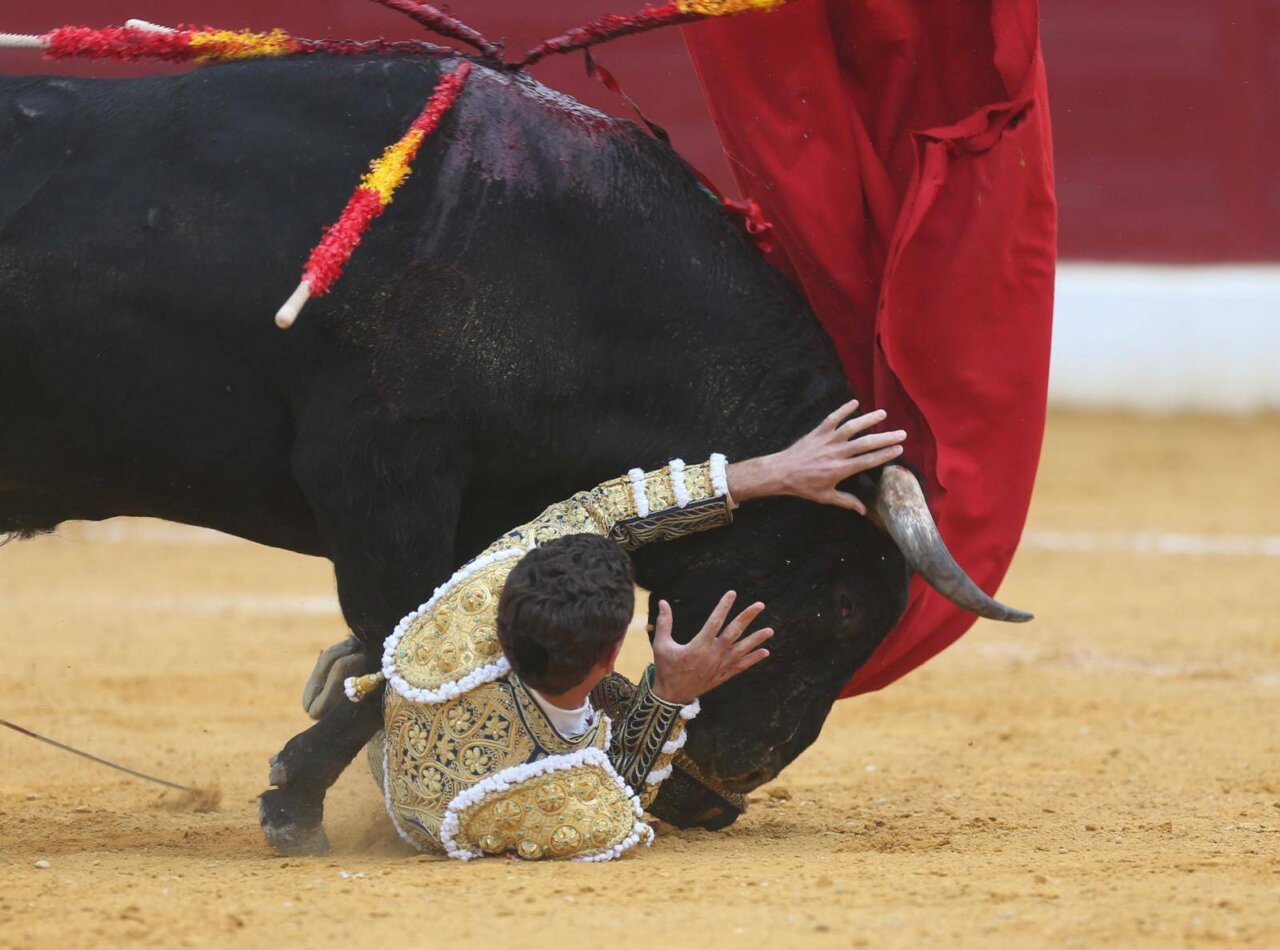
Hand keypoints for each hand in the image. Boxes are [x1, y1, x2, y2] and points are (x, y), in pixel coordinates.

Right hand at [651, 592, 773, 704]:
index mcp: (698, 645)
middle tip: (760, 605)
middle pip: (734, 632)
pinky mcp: (723, 675)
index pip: (715, 621)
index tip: (732, 593)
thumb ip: (664, 623)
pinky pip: (741, 666)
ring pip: (742, 649)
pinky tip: (765, 652)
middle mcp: (713, 654)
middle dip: (747, 617)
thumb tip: (663, 602)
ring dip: (757, 639)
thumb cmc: (666, 669)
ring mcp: (720, 665)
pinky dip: (753, 659)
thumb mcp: (661, 645)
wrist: (672, 696)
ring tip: (770, 630)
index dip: (724, 606)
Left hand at [726, 399, 904, 513]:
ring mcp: (827, 440)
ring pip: (851, 427)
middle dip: (885, 438)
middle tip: (901, 433)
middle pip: (865, 443)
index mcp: (841, 470)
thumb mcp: (826, 497)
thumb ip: (846, 502)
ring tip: (883, 414)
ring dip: (868, 419)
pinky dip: (843, 409)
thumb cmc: (804, 486)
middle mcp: (837, 453)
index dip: (885, 455)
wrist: (782, 472)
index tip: (899, 449)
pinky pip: (832, 418)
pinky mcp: (818, 432)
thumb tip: (863, 511)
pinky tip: (855, 403)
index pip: (868, 461)